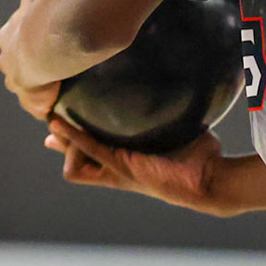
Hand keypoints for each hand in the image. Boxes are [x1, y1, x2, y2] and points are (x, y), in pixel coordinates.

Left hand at [0, 0, 58, 117]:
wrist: (41, 52)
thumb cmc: (37, 20)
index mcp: (7, 39)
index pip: (11, 37)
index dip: (23, 34)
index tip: (37, 30)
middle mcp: (9, 63)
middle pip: (15, 63)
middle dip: (27, 61)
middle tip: (49, 58)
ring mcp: (19, 84)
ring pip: (26, 85)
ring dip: (38, 84)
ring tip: (57, 84)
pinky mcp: (33, 102)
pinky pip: (40, 107)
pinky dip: (47, 106)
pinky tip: (58, 107)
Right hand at [44, 116, 224, 212]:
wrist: (211, 179)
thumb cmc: (200, 157)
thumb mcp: (174, 133)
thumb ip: (167, 115)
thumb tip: (175, 87)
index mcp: (126, 165)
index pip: (88, 158)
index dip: (71, 142)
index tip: (59, 123)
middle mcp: (117, 171)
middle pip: (75, 163)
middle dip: (62, 143)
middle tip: (53, 120)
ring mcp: (117, 171)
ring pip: (74, 161)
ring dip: (65, 142)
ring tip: (57, 119)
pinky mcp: (122, 168)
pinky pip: (89, 150)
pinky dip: (72, 136)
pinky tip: (58, 122)